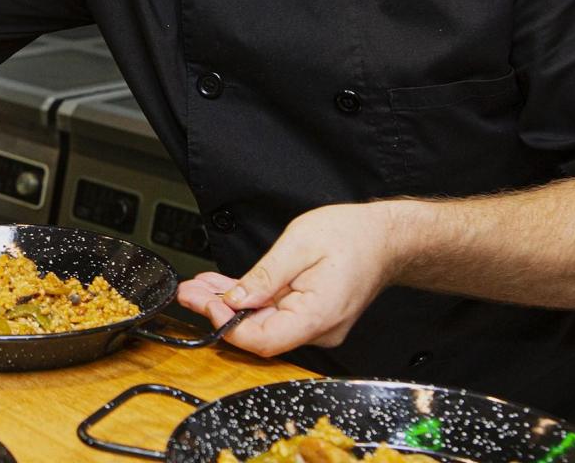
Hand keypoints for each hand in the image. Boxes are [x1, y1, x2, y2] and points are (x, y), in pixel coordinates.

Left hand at [175, 202, 402, 357]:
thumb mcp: (299, 244)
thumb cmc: (352, 236)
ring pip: (262, 324)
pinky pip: (274, 315)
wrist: (386, 237)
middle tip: (188, 293)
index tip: (205, 303)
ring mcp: (315, 325)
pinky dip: (248, 302)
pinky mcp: (311, 316)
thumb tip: (234, 301)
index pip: (261, 340)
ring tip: (198, 288)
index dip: (228, 325)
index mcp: (317, 315)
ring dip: (229, 306)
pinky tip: (224, 289)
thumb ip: (264, 276)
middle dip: (218, 313)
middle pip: (257, 334)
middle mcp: (318, 329)